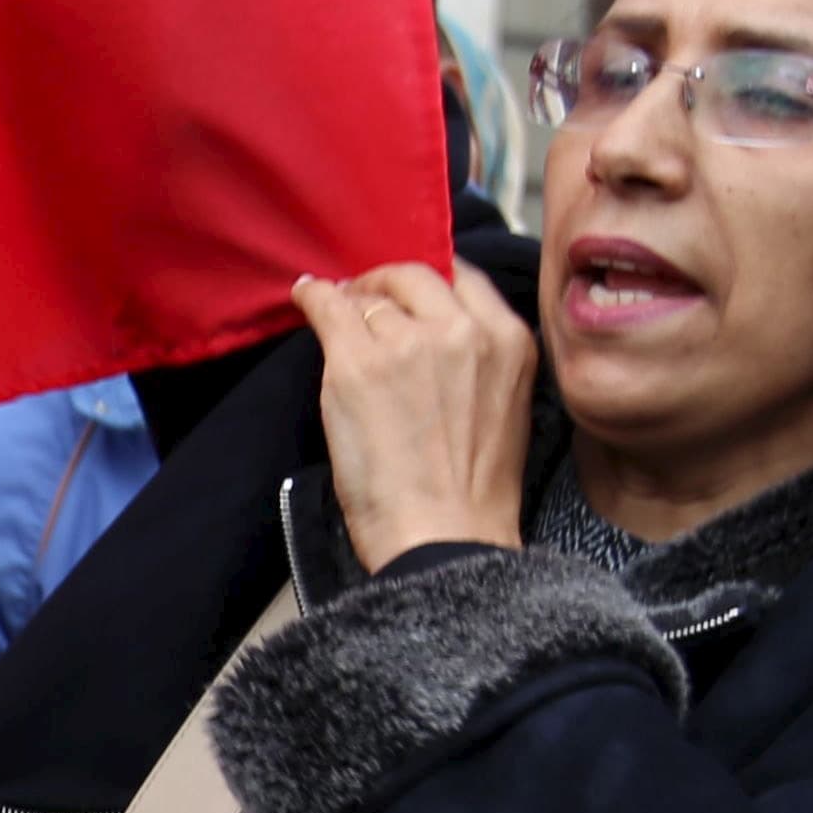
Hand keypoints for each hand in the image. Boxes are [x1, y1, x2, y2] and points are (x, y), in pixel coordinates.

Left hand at [291, 258, 536, 573]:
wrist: (444, 535)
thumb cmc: (471, 491)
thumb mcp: (501, 406)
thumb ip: (475, 358)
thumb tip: (424, 326)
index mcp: (507, 340)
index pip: (462, 277)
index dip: (427, 281)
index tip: (406, 291)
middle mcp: (462, 329)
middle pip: (412, 277)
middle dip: (384, 284)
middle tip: (361, 299)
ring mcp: (407, 343)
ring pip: (368, 300)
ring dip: (350, 306)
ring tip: (335, 318)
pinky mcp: (356, 363)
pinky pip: (326, 307)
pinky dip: (313, 298)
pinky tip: (304, 297)